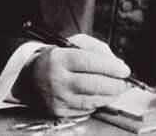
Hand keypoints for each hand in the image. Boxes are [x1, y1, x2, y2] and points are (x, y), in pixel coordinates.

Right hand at [15, 34, 129, 115]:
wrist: (30, 77)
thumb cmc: (58, 57)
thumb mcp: (74, 44)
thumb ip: (97, 49)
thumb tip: (118, 64)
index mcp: (60, 58)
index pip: (90, 62)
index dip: (111, 67)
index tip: (125, 70)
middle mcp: (57, 79)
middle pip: (93, 84)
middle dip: (115, 85)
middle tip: (125, 83)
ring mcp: (57, 97)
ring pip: (91, 100)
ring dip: (110, 96)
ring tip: (118, 90)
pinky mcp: (58, 111)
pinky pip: (84, 110)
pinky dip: (97, 103)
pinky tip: (102, 96)